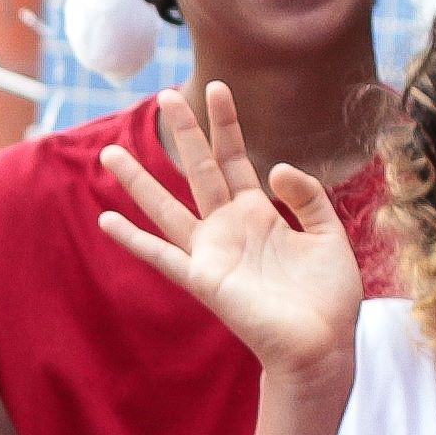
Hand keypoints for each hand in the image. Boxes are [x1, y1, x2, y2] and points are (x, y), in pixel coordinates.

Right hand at [90, 80, 366, 388]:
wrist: (322, 348)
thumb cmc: (328, 299)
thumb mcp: (329, 235)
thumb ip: (307, 197)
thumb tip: (275, 166)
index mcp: (260, 214)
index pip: (236, 157)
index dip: (225, 123)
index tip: (216, 87)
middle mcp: (230, 228)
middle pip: (198, 170)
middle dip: (182, 133)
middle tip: (163, 95)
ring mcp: (213, 253)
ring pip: (168, 207)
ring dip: (139, 181)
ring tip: (110, 153)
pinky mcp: (204, 280)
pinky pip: (161, 256)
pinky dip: (132, 240)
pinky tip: (106, 220)